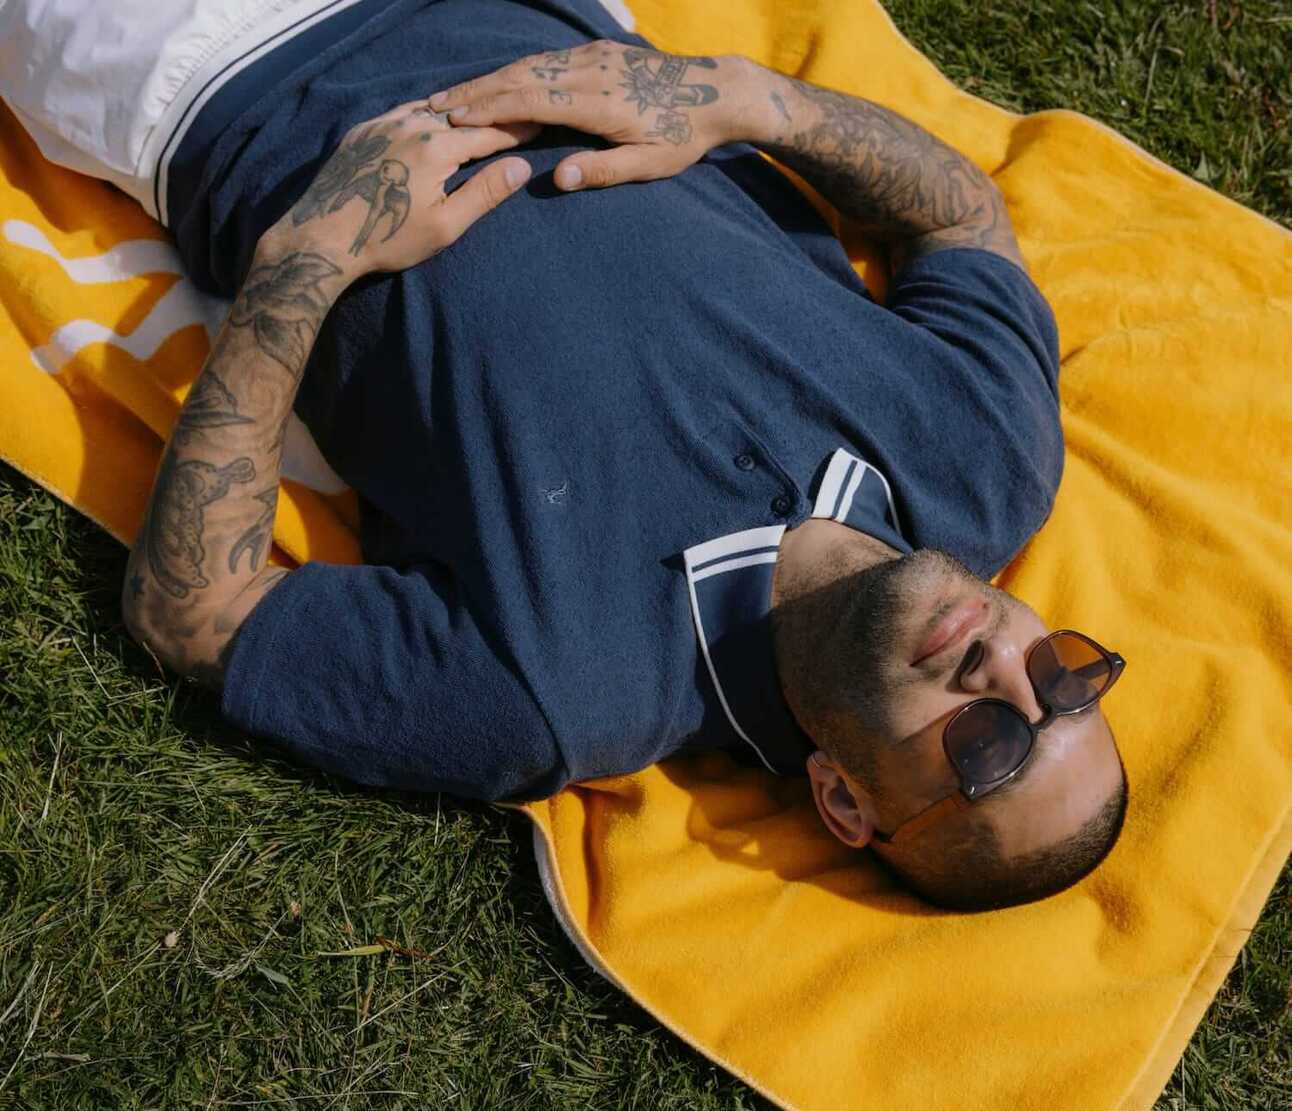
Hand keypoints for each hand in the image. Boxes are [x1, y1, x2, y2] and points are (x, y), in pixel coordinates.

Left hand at [263, 101, 536, 276]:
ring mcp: (383, 123)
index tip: (537, 127)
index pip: (487, 133)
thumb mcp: (446, 224)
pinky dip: (426, 114)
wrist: (323, 236)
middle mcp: (411, 125)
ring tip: (479, 116)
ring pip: (431, 109)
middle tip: (514, 117)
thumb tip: (521, 167)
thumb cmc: (389, 239)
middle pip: (461, 116)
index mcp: (436, 148)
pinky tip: (433, 121)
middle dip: (489, 117)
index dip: (515, 131)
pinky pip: (403, 112)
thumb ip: (485, 193)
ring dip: (457, 113)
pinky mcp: (363, 130)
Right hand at [427, 43, 755, 190]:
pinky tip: (495, 83)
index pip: (530, 102)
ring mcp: (590, 58)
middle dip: (474, 93)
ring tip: (454, 97)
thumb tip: (557, 180)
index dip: (489, 110)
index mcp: (596, 101)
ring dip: (488, 81)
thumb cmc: (682, 137)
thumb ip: (603, 170)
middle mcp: (588, 71)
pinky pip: (544, 61)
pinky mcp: (595, 53)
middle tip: (434, 109)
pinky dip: (513, 73)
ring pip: (528, 66)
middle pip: (519, 78)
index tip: (453, 121)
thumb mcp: (649, 164)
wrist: (715, 92)